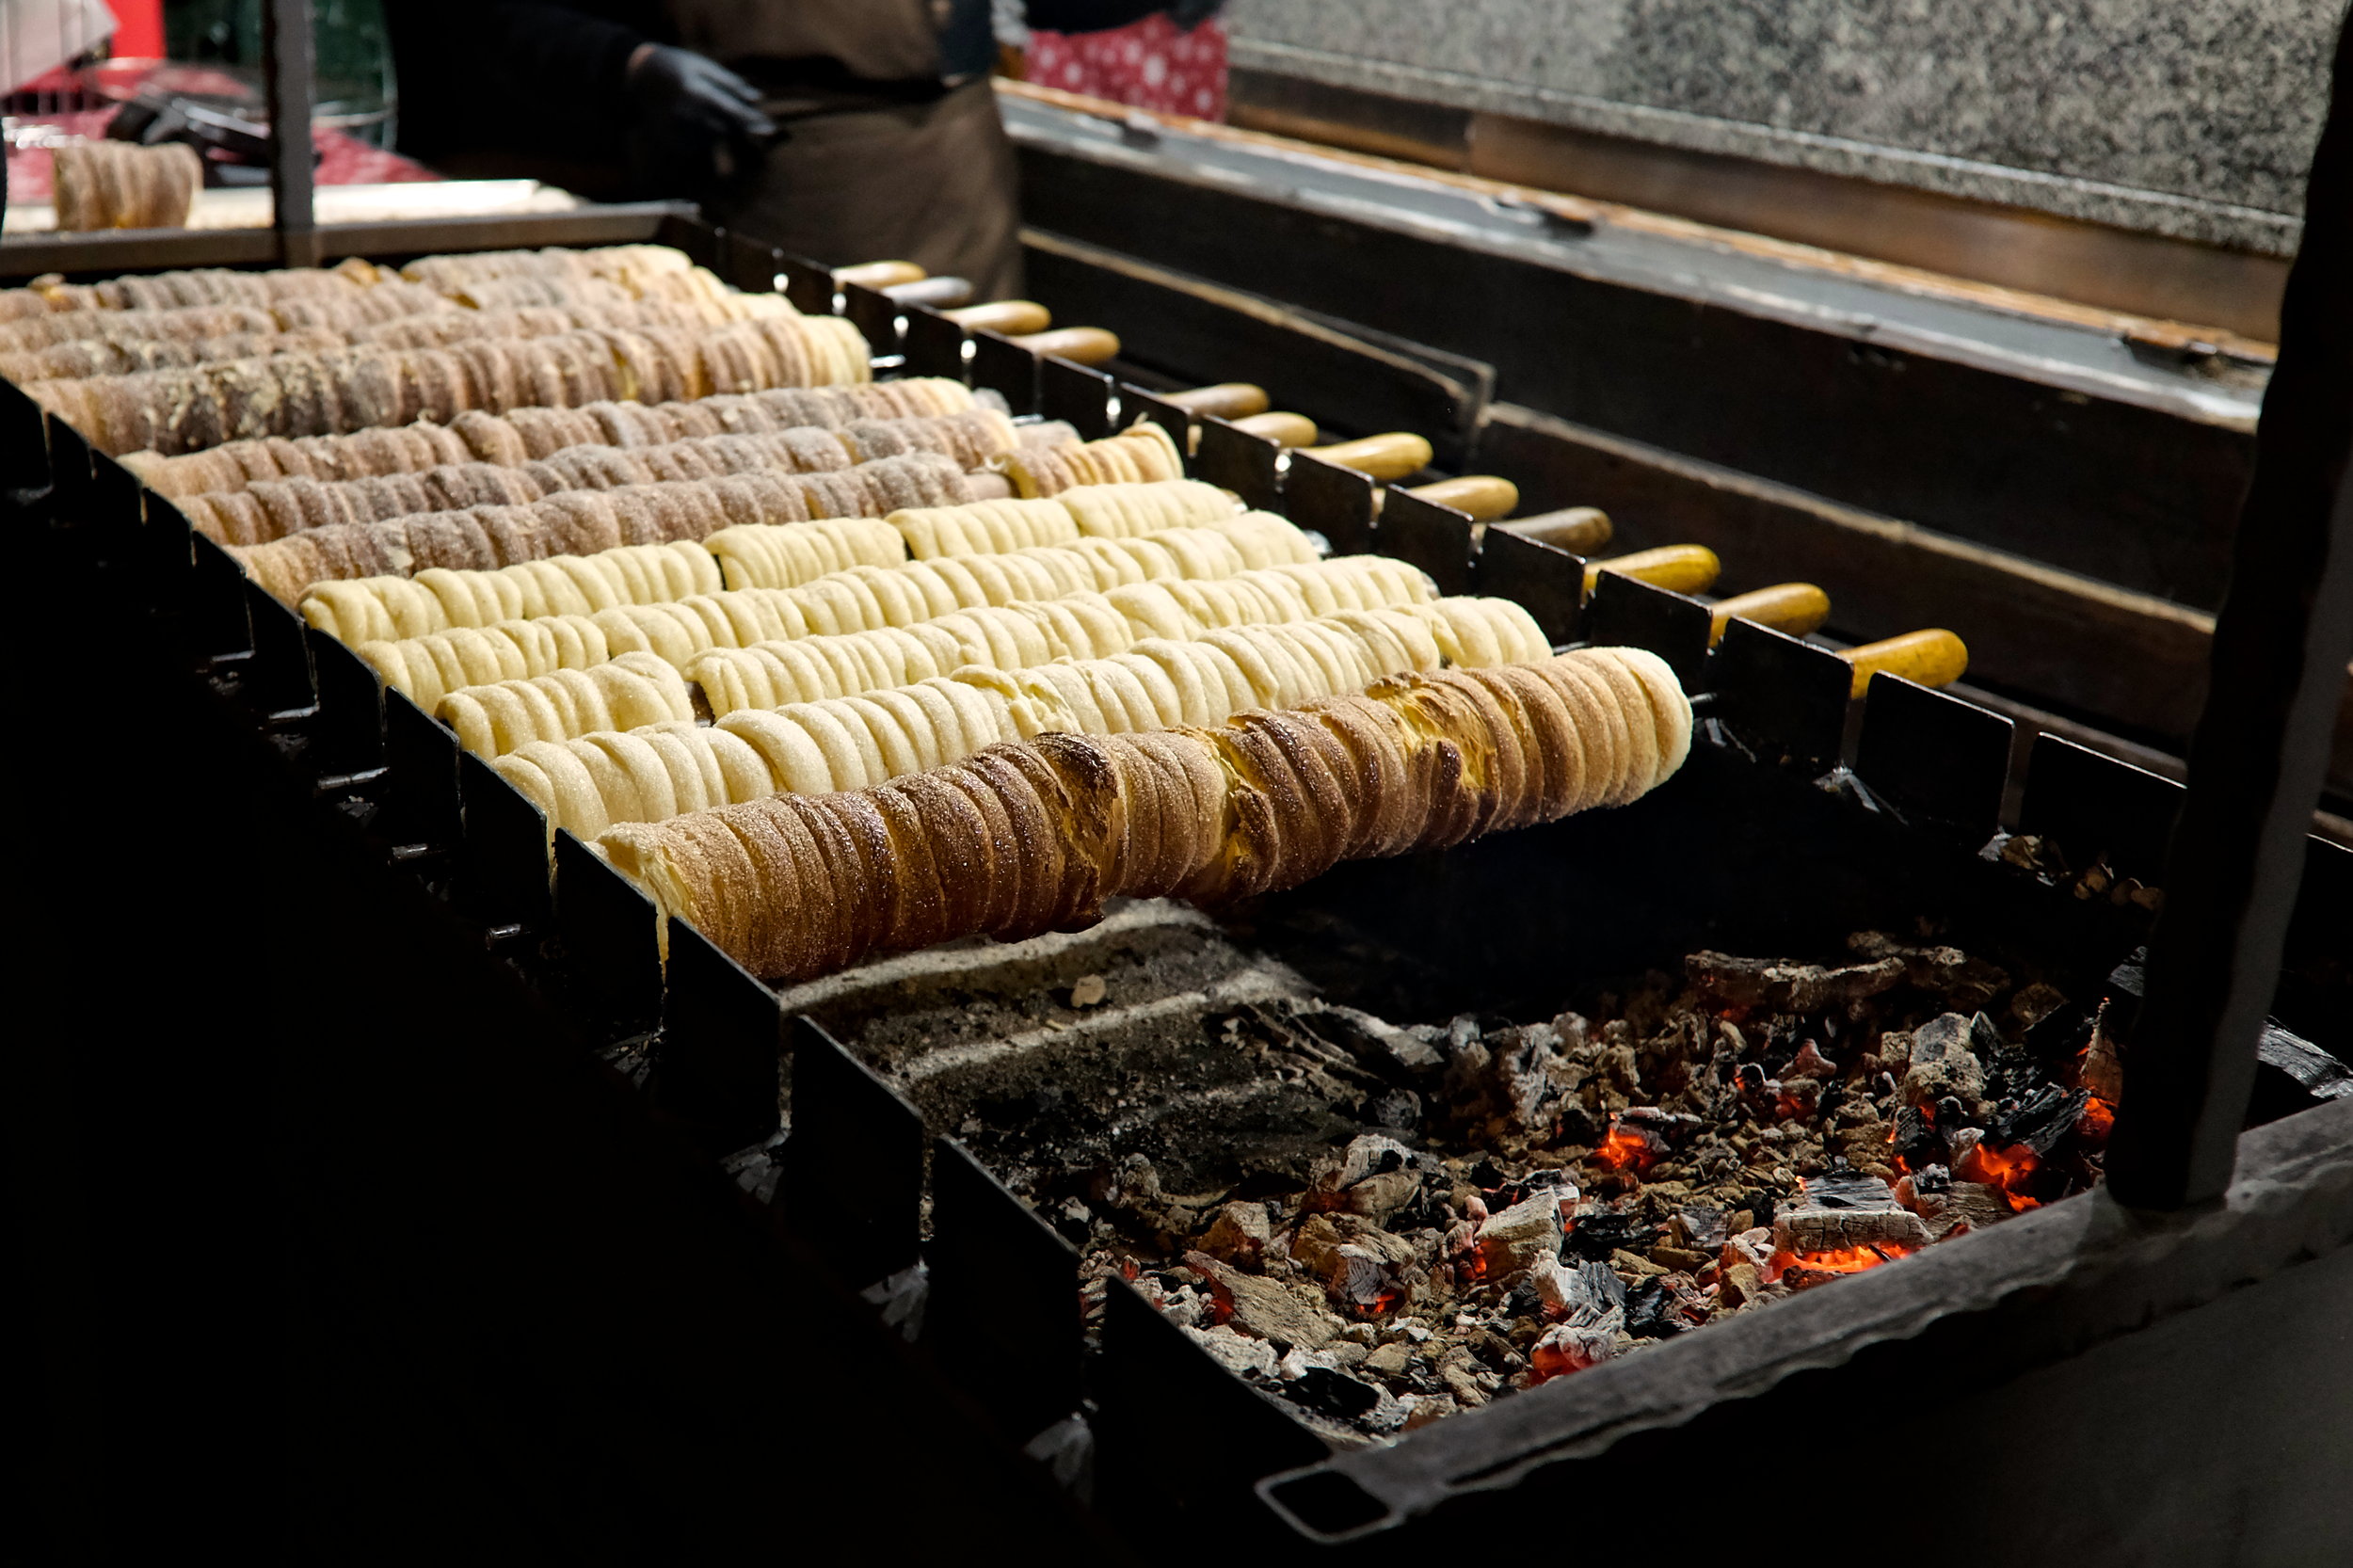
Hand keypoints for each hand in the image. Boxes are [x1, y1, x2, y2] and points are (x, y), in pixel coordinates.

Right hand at [625, 43, 775, 184]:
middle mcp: (686, 114)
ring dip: (729, 142)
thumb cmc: (676, 66)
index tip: (771, 129)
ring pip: (713, 143)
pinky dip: (710, 145)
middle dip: (746, 136)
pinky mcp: (672, 141)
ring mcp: (677, 129)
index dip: (751, 121)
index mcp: (695, 93)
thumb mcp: (703, 66)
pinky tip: (713, 140)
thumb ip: (730, 84)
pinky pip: (699, 149)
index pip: (730, 111)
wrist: (639, 77)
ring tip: (742, 143)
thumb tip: (757, 98)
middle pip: (724, 131)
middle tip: (766, 139)